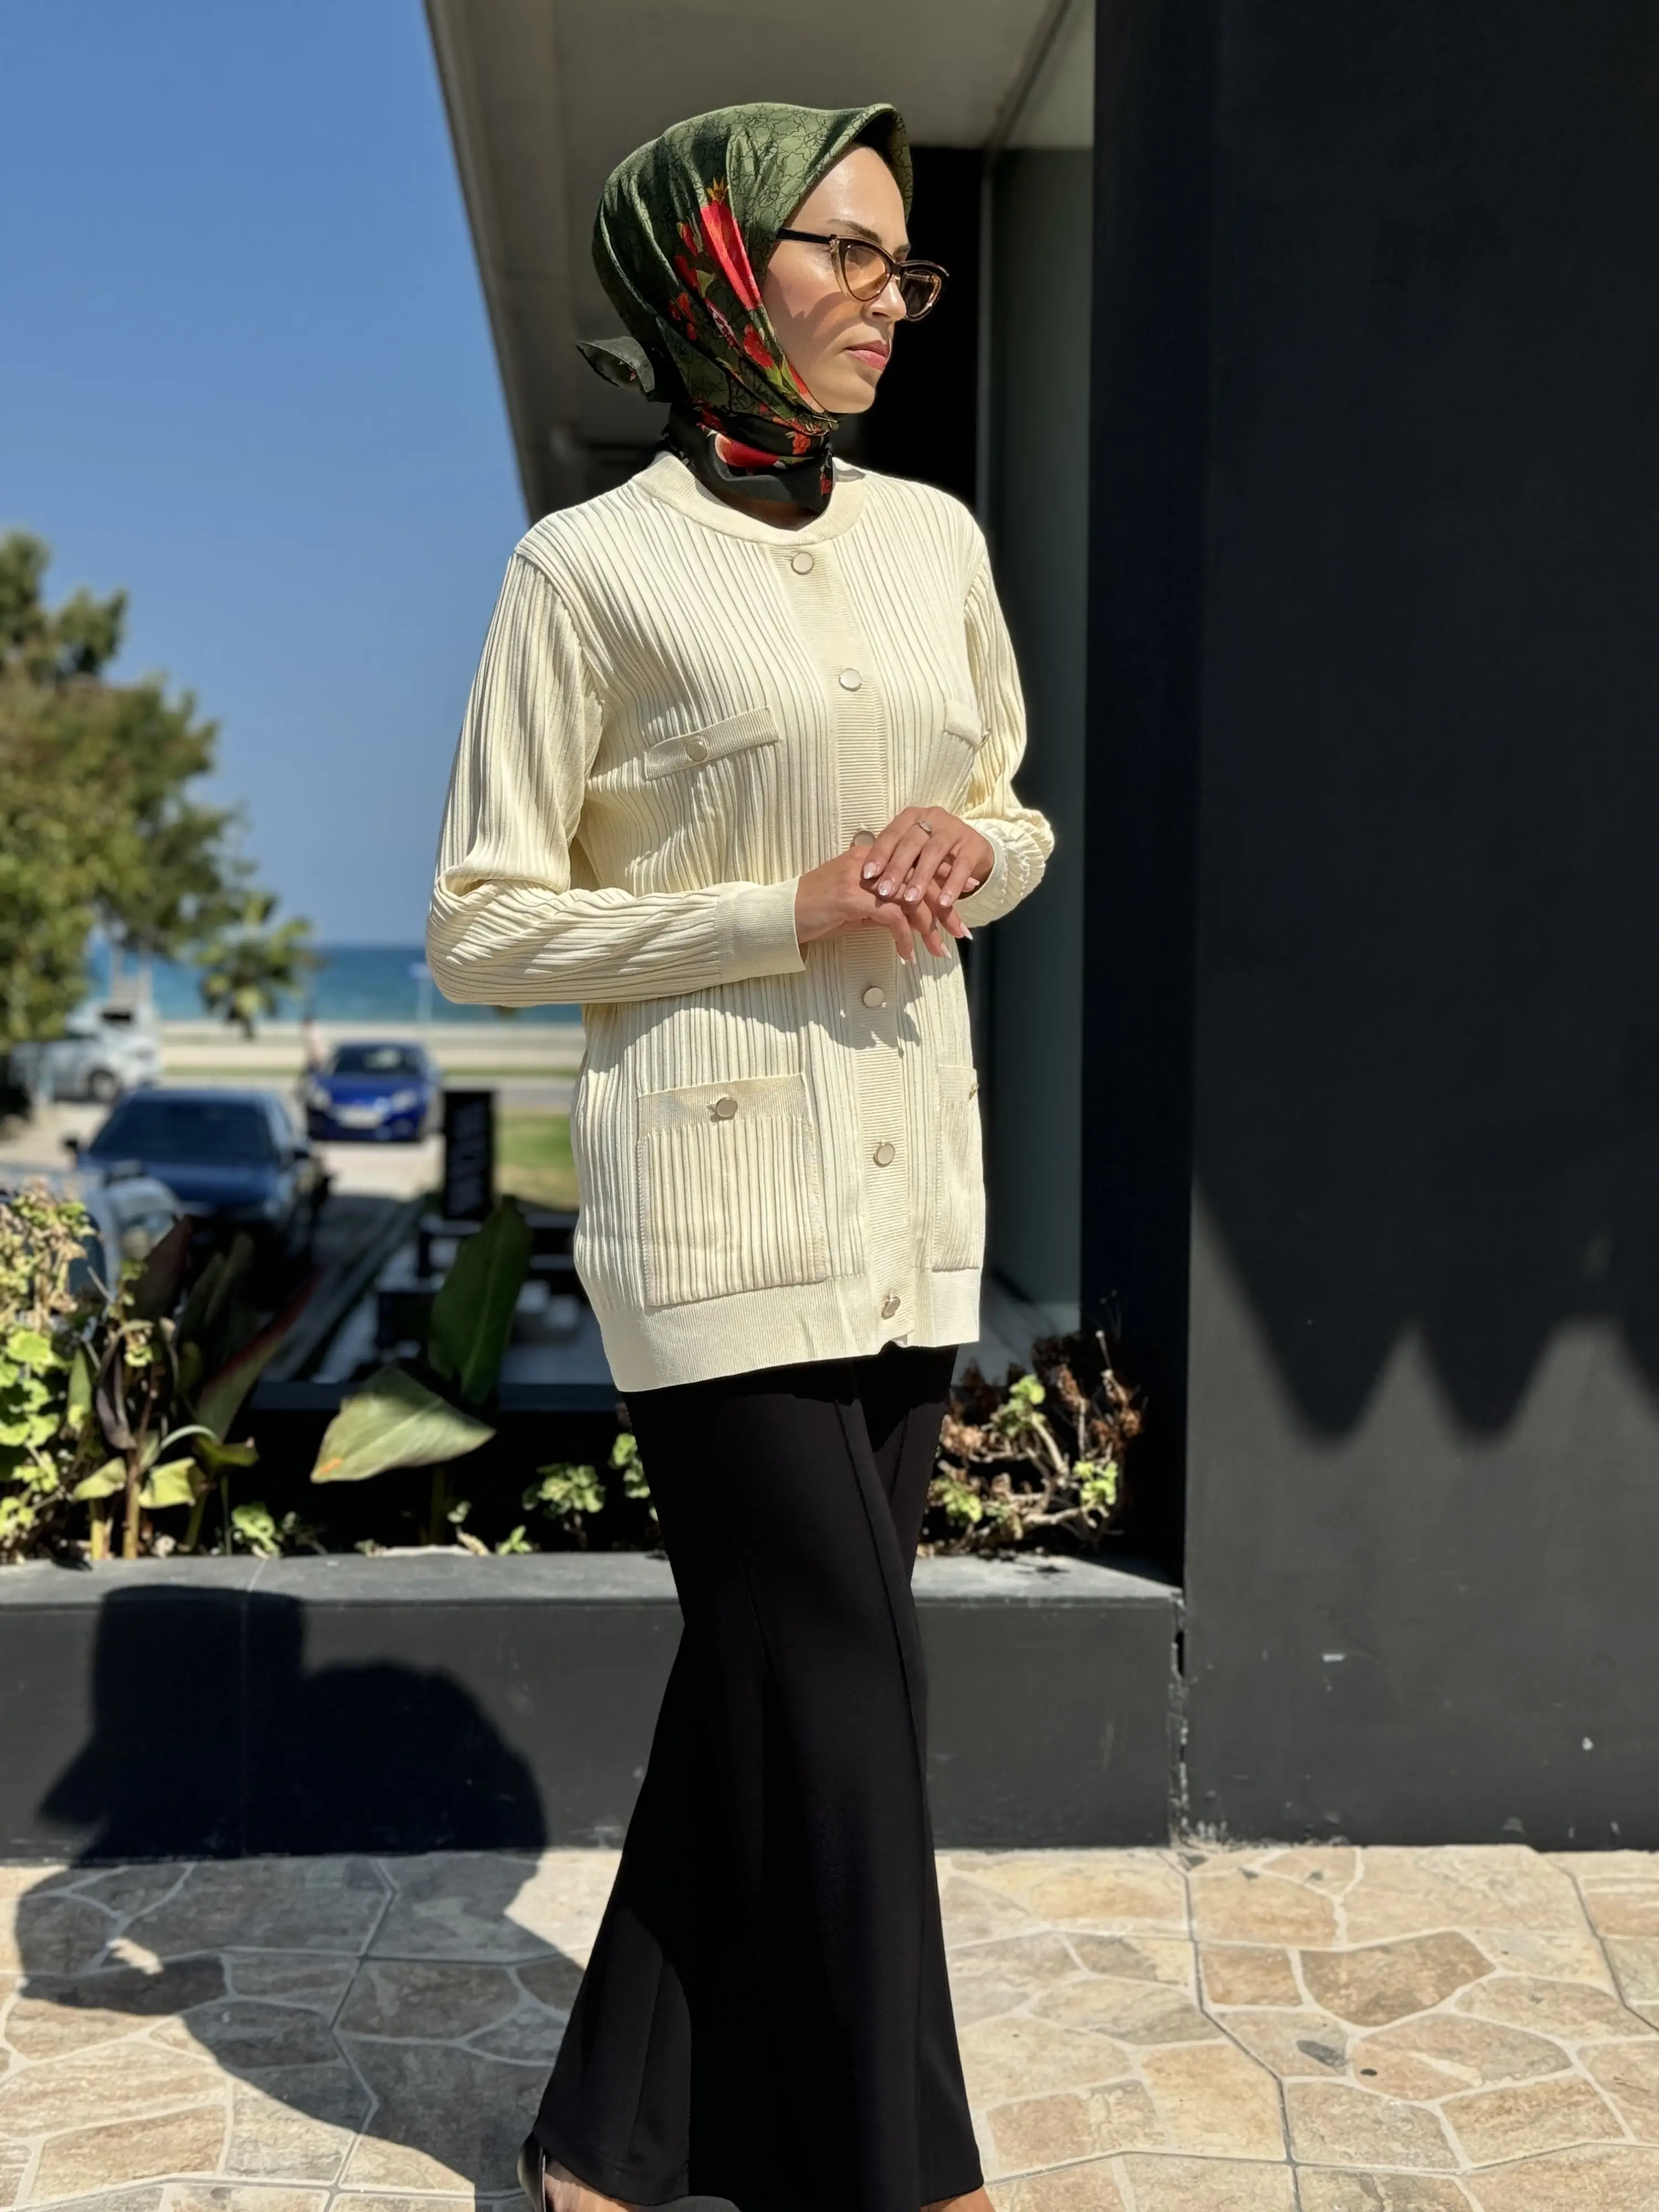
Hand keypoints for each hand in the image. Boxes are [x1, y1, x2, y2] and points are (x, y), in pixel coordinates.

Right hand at [794, 843, 981, 962]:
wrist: (784, 915)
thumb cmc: (819, 912)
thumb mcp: (856, 906)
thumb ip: (882, 905)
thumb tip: (908, 918)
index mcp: (874, 857)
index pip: (917, 864)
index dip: (944, 881)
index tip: (963, 897)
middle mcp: (871, 862)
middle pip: (920, 881)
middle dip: (946, 908)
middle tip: (962, 932)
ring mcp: (861, 878)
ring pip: (910, 900)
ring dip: (930, 929)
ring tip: (940, 951)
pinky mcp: (852, 898)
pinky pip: (891, 917)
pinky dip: (904, 939)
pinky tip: (908, 956)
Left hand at [858, 807, 994, 920]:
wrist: (971, 848)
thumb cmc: (930, 853)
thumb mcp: (911, 852)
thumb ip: (892, 861)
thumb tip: (866, 883)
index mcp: (911, 817)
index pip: (891, 834)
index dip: (879, 854)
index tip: (867, 875)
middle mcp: (932, 818)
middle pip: (911, 843)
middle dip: (897, 869)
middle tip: (884, 892)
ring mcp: (954, 830)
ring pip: (934, 853)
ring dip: (921, 878)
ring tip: (910, 900)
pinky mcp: (973, 845)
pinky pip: (961, 866)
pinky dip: (952, 885)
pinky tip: (943, 903)